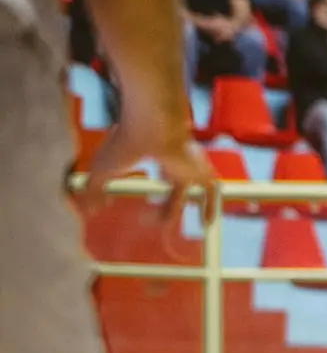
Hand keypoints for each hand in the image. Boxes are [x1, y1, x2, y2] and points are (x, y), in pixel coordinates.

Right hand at [81, 117, 213, 225]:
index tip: (142, 201)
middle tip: (157, 221)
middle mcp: (173, 158)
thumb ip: (94, 190)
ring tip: (183, 226)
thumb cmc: (126, 142)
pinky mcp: (202, 171)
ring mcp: (190, 164)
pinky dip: (211, 207)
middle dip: (167, 203)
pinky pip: (212, 191)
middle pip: (173, 183)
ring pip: (193, 186)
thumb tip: (89, 209)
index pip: (154, 172)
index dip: (147, 188)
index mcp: (152, 153)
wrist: (153, 127)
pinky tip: (207, 223)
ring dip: (189, 206)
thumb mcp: (103, 170)